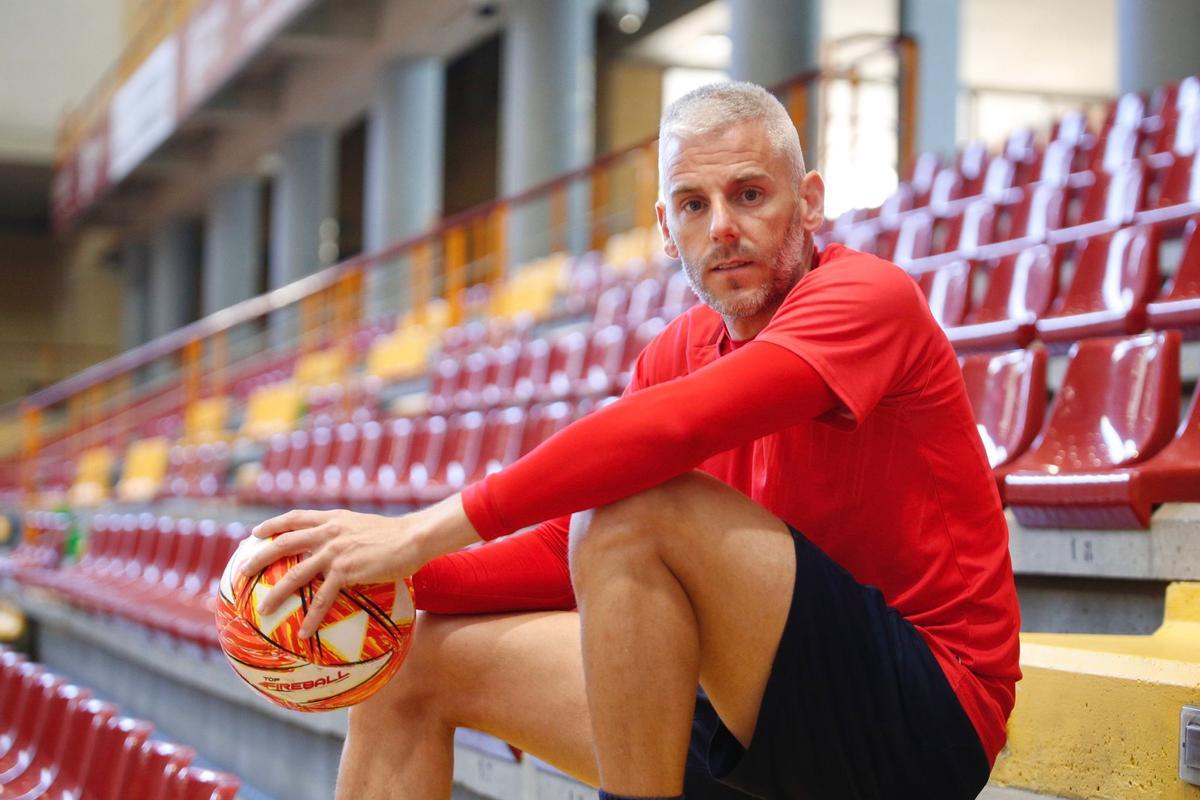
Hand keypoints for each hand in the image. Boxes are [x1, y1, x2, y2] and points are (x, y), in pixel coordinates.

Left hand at [238, 496, 480, 637]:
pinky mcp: (346, 571)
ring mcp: (335, 551)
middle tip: (242, 572)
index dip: (272, 525)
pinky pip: (323, 598)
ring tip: (262, 610)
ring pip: (296, 574)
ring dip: (276, 593)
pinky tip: (304, 632)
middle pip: (283, 543)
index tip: (254, 534)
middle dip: (258, 558)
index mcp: (332, 519)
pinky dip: (312, 616)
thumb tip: (338, 546)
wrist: (413, 537)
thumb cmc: (395, 535)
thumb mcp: (363, 526)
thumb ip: (345, 532)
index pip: (294, 518)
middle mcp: (329, 532)